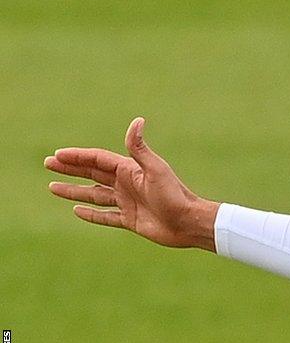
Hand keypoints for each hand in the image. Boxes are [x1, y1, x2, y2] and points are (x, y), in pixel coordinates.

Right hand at [45, 118, 219, 251]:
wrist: (187, 222)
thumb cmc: (174, 194)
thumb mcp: (155, 169)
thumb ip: (140, 148)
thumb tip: (137, 120)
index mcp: (130, 170)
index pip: (98, 160)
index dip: (78, 156)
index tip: (57, 155)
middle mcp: (126, 184)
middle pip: (92, 174)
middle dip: (70, 168)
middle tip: (48, 163)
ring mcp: (127, 202)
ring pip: (94, 195)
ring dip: (74, 191)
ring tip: (52, 188)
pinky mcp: (129, 220)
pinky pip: (104, 216)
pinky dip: (90, 214)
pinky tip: (76, 210)